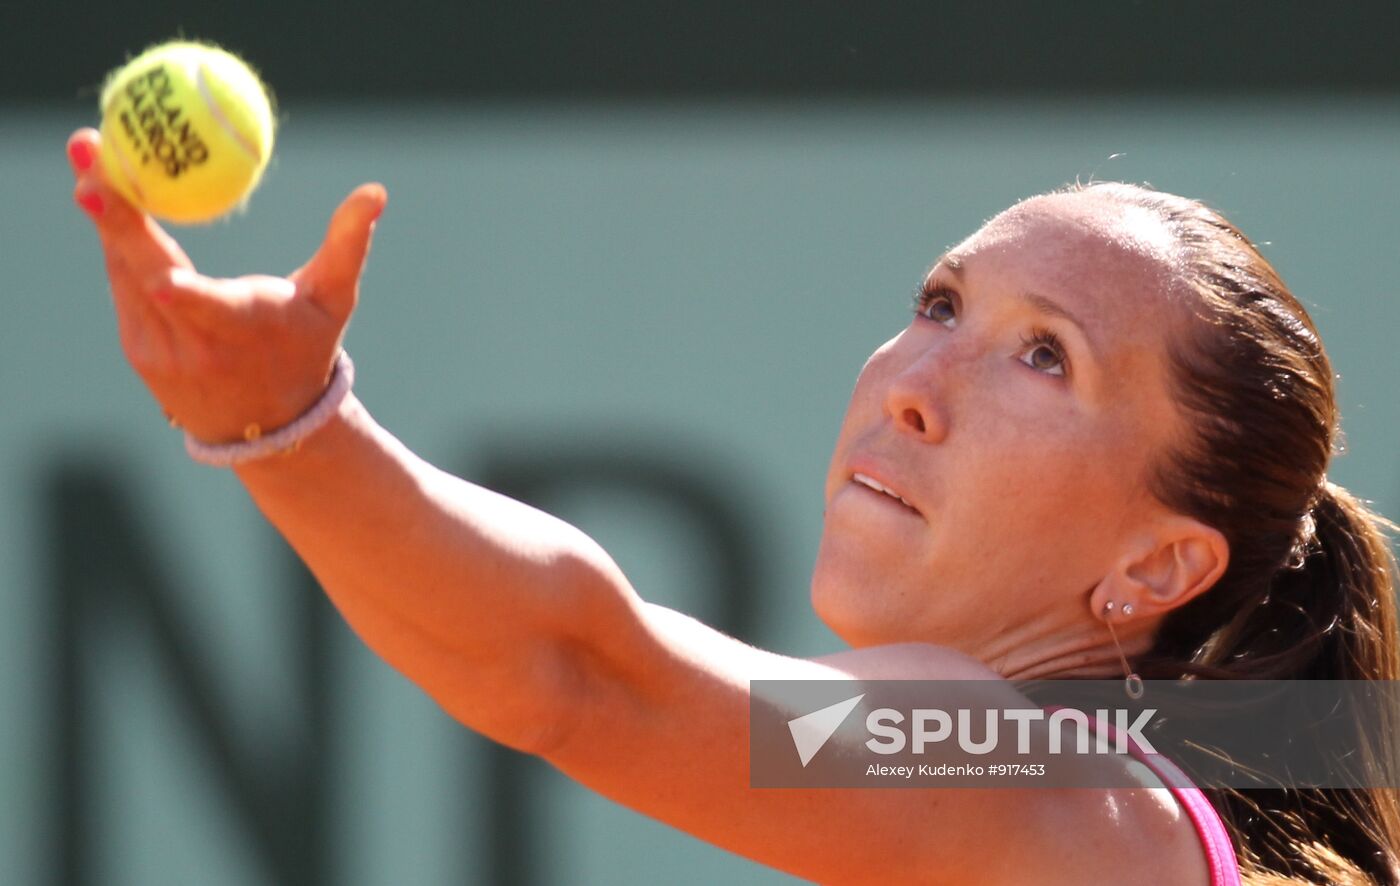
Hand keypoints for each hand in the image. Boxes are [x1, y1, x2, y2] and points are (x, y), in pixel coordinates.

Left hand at [66, 127, 387, 444]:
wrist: (270, 427)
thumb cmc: (307, 348)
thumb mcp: (334, 300)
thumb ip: (349, 244)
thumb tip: (376, 192)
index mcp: (241, 330)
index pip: (205, 307)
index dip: (180, 288)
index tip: (157, 265)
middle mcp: (193, 347)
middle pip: (140, 270)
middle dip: (110, 209)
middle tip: (87, 148)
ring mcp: (158, 351)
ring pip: (121, 270)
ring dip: (104, 213)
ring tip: (89, 156)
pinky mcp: (137, 350)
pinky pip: (121, 284)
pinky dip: (115, 243)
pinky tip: (107, 203)